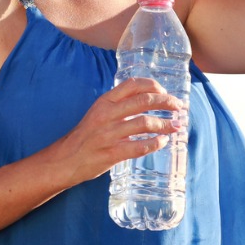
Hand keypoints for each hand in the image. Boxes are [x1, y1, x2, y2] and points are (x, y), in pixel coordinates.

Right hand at [58, 78, 183, 187]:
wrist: (66, 159)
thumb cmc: (86, 135)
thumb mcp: (99, 112)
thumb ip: (119, 105)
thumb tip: (148, 99)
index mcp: (105, 101)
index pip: (133, 84)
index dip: (153, 85)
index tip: (166, 91)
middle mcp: (107, 114)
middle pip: (143, 101)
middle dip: (166, 102)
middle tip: (179, 107)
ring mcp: (109, 134)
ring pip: (145, 123)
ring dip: (165, 124)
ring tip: (176, 126)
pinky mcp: (111, 153)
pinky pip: (139, 147)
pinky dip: (155, 143)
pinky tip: (163, 142)